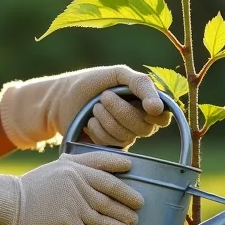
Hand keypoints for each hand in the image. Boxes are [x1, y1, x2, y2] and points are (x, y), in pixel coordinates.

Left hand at [0, 64, 170, 150]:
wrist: (61, 99)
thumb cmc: (89, 83)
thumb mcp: (117, 75)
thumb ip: (140, 83)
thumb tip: (159, 108)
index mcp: (144, 101)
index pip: (164, 114)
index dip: (157, 112)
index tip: (147, 107)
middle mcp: (139, 121)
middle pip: (144, 127)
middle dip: (120, 110)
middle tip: (103, 97)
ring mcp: (125, 137)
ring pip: (127, 136)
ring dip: (106, 119)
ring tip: (94, 108)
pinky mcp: (110, 149)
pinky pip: (112, 145)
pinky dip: (98, 130)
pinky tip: (90, 122)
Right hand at [0, 151, 142, 224]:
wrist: (8, 202)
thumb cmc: (29, 188)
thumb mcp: (52, 170)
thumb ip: (70, 168)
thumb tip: (86, 173)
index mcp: (71, 165)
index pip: (101, 162)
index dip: (117, 165)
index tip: (131, 168)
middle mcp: (76, 181)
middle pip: (110, 191)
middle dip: (127, 200)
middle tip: (139, 208)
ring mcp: (73, 202)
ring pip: (105, 214)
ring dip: (120, 223)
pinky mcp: (67, 222)